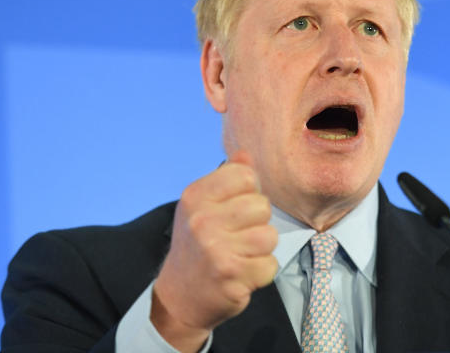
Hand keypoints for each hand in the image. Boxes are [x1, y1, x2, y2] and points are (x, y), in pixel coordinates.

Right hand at [150, 150, 278, 351]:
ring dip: (261, 249)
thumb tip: (245, 154)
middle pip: (262, 206)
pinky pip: (270, 265)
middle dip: (257, 223)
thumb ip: (227, 179)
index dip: (250, 193)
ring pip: (269, 236)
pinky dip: (261, 272)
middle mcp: (202, 220)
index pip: (246, 176)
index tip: (236, 209)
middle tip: (238, 237)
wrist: (179, 296)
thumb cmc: (197, 246)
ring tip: (241, 255)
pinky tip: (242, 274)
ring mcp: (216, 248)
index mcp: (195, 196)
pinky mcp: (231, 275)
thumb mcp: (202, 207)